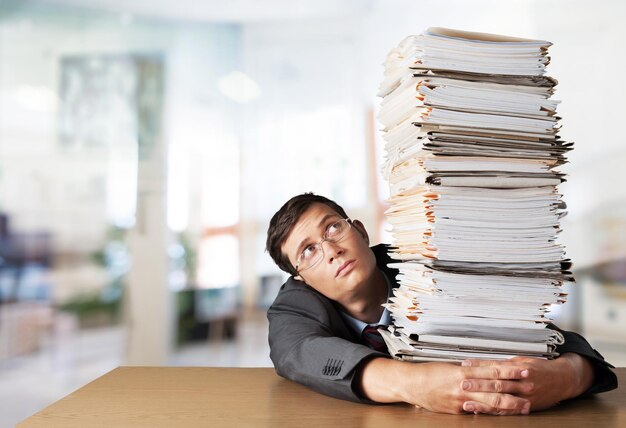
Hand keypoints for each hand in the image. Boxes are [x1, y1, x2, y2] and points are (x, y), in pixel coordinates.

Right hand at [357, 358, 530, 414]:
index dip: (510, 370)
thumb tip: (484, 370)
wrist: (410, 383)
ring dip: (508, 404)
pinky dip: (490, 412)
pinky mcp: (456, 410)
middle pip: (494, 387)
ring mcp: (461, 400)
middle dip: (515, 389)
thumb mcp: (450, 367)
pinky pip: (477, 412)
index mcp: (463, 371)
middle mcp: (464, 386)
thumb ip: (467, 370)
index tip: (524, 369)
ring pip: (489, 402)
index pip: (492, 370)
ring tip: (523, 406)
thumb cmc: (428, 373)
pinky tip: (501, 415)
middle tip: (531, 390)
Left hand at [460, 353, 594, 413]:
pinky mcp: (528, 407)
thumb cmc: (540, 368)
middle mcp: (523, 382)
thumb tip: (479, 363)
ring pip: (501, 399)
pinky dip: (494, 412)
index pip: (495, 367)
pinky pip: (508, 411)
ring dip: (483, 402)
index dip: (479, 366)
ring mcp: (525, 396)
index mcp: (519, 368)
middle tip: (462, 384)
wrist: (563, 379)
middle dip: (479, 385)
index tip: (465, 365)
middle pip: (497, 384)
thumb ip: (501, 364)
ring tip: (467, 403)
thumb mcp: (520, 361)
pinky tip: (482, 412)